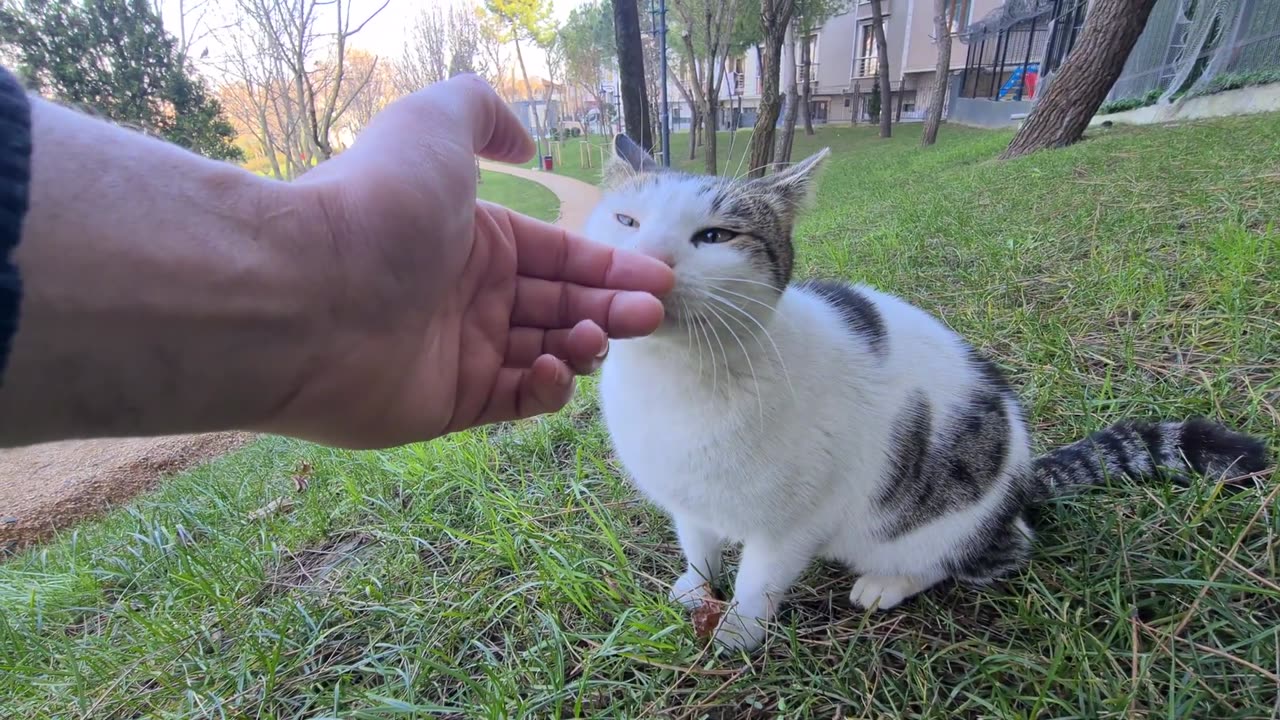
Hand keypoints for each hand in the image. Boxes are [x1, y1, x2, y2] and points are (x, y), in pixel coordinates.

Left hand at [262, 75, 673, 447]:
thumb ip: (481, 111)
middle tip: (652, 314)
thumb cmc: (379, 205)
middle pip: (560, 304)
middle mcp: (469, 294)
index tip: (657, 278)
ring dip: (585, 344)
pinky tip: (556, 367)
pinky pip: (514, 400)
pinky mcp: (447, 405)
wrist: (305, 292)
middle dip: (612, 307)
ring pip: (545, 353)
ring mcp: (459, 352)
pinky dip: (546, 388)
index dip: (609, 265)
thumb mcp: (433, 125)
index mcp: (473, 237)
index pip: (558, 254)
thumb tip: (521, 139)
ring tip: (600, 337)